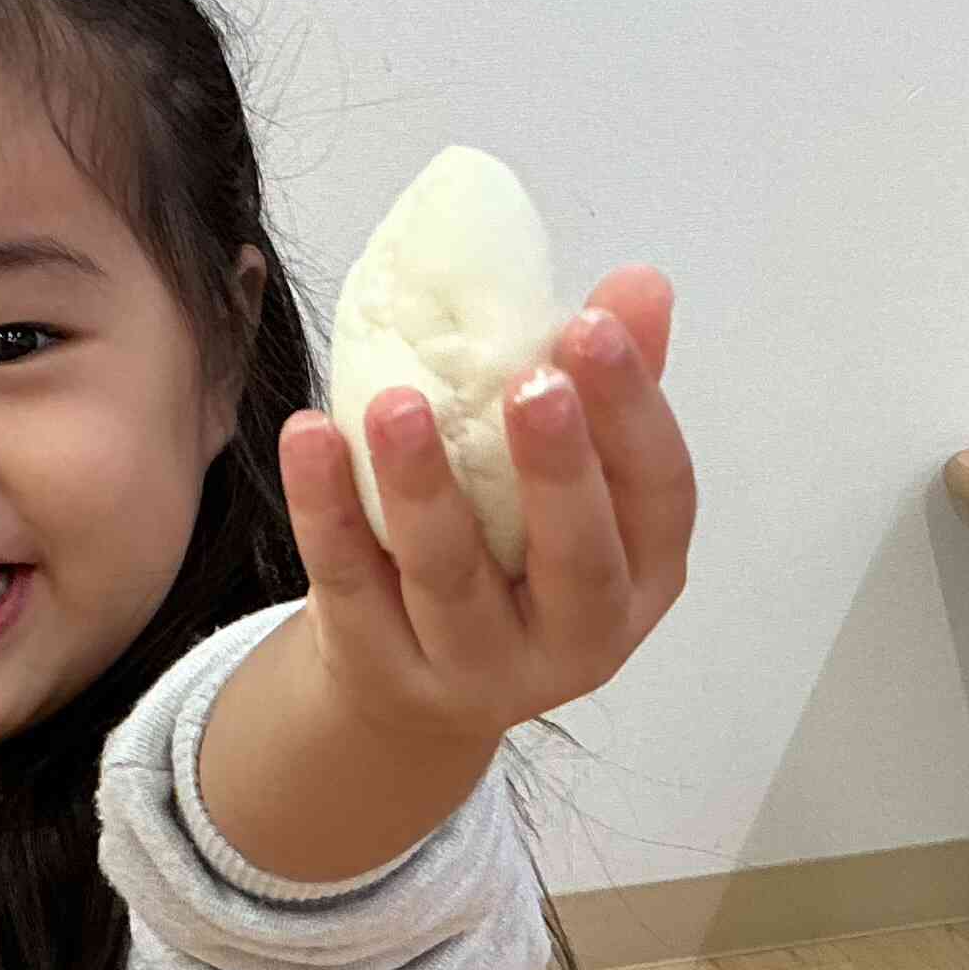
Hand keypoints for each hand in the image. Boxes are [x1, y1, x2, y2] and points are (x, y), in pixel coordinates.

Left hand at [280, 264, 695, 749]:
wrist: (417, 687)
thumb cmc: (514, 557)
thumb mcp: (575, 484)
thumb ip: (606, 389)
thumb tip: (641, 282)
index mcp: (638, 575)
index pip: (657, 494)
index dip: (633, 411)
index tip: (595, 326)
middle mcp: (574, 637)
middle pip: (575, 558)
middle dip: (557, 470)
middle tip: (533, 383)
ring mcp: (475, 666)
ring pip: (449, 578)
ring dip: (423, 488)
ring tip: (396, 404)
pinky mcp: (379, 664)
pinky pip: (350, 583)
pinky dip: (326, 509)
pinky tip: (312, 435)